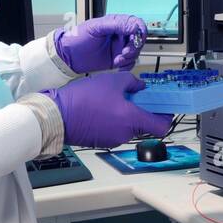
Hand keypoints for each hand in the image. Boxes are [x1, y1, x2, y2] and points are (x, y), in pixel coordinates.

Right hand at [43, 73, 171, 148]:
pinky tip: (100, 109)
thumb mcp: (112, 80)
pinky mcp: (101, 141)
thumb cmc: (84, 98)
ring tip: (110, 100)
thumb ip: (132, 82)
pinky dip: (112, 121)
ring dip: (124, 115)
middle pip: (143, 124)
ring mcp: (113, 140)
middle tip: (131, 96)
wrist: (57, 115)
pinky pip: (114, 130)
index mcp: (132, 120)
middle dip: (140, 111)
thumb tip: (140, 87)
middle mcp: (125, 134)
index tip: (163, 107)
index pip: (162, 127)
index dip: (165, 117)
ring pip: (128, 127)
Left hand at [54, 15, 145, 73]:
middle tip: (124, 52)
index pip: (136, 23)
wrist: (68, 57)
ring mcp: (119, 47)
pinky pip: (130, 63)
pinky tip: (117, 66)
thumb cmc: (78, 38)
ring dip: (129, 58)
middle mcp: (120, 35)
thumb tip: (134, 26)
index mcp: (116, 23)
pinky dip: (126, 66)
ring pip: (135, 52)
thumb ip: (116, 25)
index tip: (136, 39)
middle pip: (139, 39)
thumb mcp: (96, 28)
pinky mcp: (117, 59)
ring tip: (117, 60)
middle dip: (134, 47)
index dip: (140, 31)